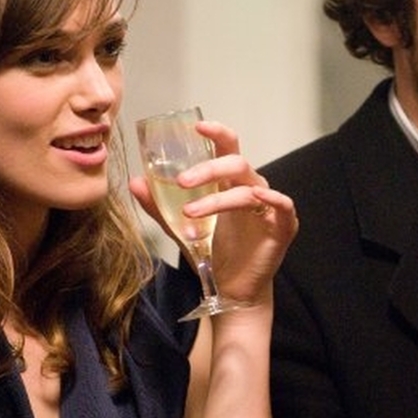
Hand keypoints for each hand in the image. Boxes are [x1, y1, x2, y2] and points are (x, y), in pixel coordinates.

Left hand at [129, 119, 297, 307]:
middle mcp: (252, 187)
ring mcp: (269, 206)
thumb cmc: (213, 251)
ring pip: (248, 188)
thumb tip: (135, 182)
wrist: (231, 289)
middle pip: (236, 163)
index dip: (217, 132)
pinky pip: (282, 204)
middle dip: (209, 169)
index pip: (228, 146)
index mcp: (230, 181)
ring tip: (190, 214)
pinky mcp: (283, 225)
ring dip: (217, 199)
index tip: (197, 127)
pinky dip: (270, 199)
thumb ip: (160, 205)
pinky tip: (255, 200)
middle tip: (181, 182)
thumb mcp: (180, 226)